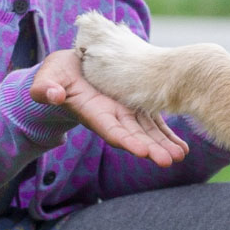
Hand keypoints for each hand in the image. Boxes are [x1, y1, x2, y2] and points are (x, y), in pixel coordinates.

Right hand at [29, 49, 187, 166]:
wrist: (70, 70)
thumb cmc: (56, 76)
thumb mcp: (47, 78)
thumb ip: (46, 88)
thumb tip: (52, 95)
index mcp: (92, 112)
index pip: (110, 130)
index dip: (126, 140)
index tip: (142, 151)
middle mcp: (111, 117)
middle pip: (133, 136)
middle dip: (151, 149)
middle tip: (169, 160)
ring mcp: (125, 112)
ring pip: (147, 131)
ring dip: (163, 144)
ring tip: (181, 155)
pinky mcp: (135, 105)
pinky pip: (153, 122)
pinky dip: (167, 134)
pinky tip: (183, 146)